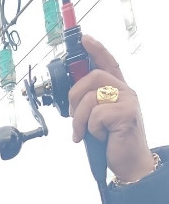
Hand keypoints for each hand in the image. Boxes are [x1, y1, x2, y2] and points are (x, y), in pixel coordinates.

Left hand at [68, 35, 154, 182]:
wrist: (131, 164)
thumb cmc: (114, 142)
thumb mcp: (99, 120)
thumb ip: (91, 104)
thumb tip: (72, 97)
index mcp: (119, 91)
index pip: (108, 63)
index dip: (96, 50)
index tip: (85, 39)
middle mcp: (125, 92)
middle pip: (93, 77)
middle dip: (74, 96)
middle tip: (73, 116)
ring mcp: (127, 102)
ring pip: (90, 98)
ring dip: (79, 119)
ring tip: (83, 133)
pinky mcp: (125, 114)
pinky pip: (96, 115)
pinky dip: (91, 129)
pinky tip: (101, 137)